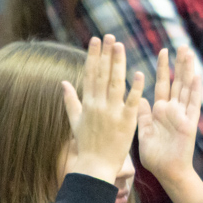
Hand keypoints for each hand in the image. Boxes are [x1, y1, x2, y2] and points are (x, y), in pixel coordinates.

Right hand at [61, 36, 144, 184]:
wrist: (95, 166)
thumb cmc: (86, 144)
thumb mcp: (75, 121)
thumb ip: (70, 100)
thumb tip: (63, 82)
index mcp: (87, 103)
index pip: (90, 74)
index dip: (93, 56)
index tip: (95, 40)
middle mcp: (98, 105)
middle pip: (102, 75)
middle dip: (106, 54)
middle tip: (109, 35)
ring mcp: (113, 113)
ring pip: (115, 83)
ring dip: (118, 63)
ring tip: (120, 45)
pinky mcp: (127, 122)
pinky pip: (132, 102)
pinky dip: (135, 88)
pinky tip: (139, 73)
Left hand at [137, 48, 202, 202]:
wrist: (168, 173)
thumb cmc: (156, 157)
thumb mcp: (145, 133)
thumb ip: (143, 115)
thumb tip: (139, 99)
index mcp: (160, 111)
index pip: (163, 84)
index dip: (164, 68)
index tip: (164, 52)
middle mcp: (173, 110)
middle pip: (177, 82)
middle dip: (179, 64)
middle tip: (181, 46)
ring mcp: (183, 115)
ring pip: (186, 89)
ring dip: (188, 71)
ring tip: (190, 54)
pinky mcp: (189, 124)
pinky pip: (193, 105)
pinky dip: (195, 91)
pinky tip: (196, 77)